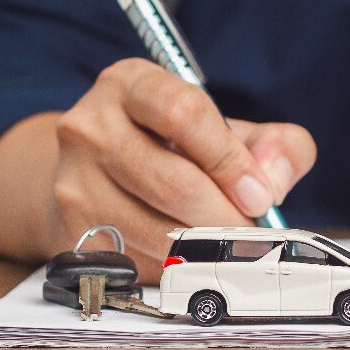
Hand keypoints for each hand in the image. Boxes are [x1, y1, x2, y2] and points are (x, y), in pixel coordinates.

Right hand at [0, 58, 316, 280]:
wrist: (98, 173)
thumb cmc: (178, 148)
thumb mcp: (232, 131)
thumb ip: (277, 146)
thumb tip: (274, 181)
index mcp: (132, 84)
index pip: (185, 115)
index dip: (231, 161)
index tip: (260, 194)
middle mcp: (91, 126)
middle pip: (173, 182)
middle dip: (227, 215)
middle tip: (252, 229)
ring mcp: (74, 181)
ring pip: (157, 230)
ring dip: (208, 246)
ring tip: (226, 240)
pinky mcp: (72, 232)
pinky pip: (141, 261)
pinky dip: (179, 265)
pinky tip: (190, 252)